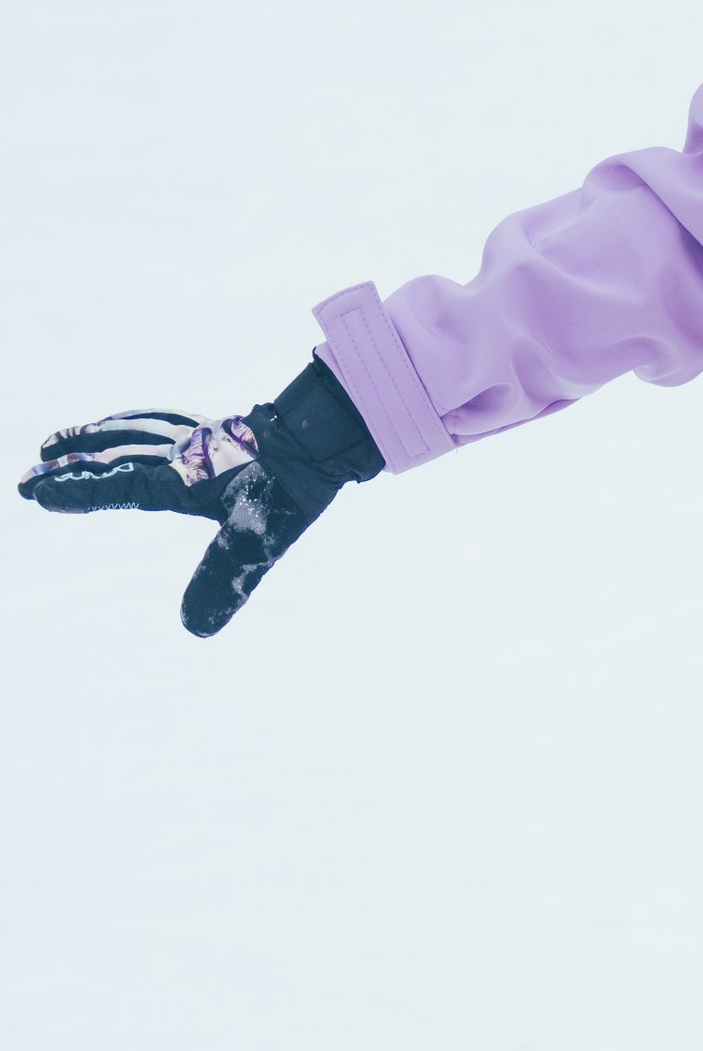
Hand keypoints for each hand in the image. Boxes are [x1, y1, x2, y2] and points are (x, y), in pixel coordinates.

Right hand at [20, 360, 382, 633]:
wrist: (324, 439)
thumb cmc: (288, 491)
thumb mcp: (256, 542)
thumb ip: (222, 579)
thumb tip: (194, 630)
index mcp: (180, 478)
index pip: (115, 484)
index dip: (77, 491)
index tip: (37, 493)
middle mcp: (178, 452)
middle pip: (111, 456)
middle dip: (67, 470)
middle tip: (25, 481)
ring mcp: (192, 435)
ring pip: (127, 432)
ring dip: (88, 439)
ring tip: (53, 445)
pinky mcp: (210, 428)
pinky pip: (153, 420)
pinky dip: (125, 423)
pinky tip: (119, 425)